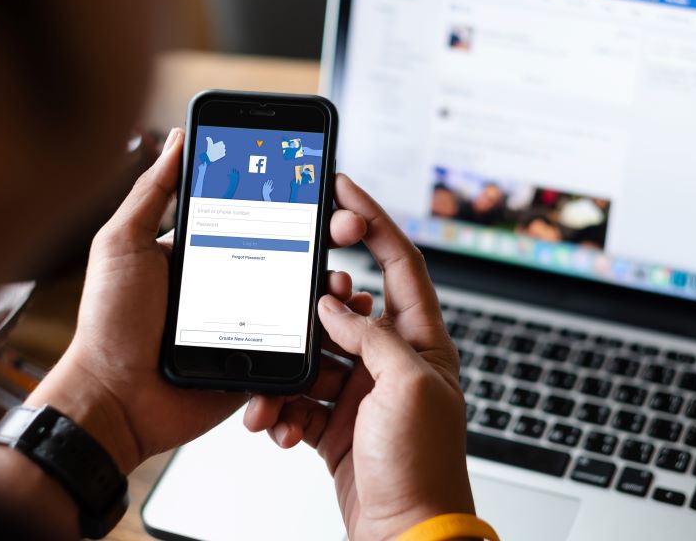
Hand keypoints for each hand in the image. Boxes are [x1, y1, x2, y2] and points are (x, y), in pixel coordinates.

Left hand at [27, 130, 368, 473]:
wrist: (114, 400)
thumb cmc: (109, 322)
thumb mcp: (123, 244)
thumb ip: (151, 192)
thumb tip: (177, 139)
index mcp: (202, 249)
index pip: (255, 213)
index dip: (290, 197)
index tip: (319, 181)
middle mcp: (230, 280)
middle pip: (290, 251)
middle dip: (325, 235)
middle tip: (346, 225)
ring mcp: (247, 320)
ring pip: (302, 296)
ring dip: (328, 284)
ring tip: (340, 279)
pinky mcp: (256, 357)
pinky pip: (296, 343)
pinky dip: (320, 333)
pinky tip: (337, 318)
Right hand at [245, 175, 473, 539]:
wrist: (404, 531)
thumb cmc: (423, 465)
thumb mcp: (407, 388)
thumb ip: (371, 336)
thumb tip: (336, 304)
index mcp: (421, 341)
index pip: (400, 264)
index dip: (373, 221)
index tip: (344, 189)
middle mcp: (390, 359)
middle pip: (344, 307)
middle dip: (311, 308)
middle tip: (291, 306)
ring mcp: (360, 389)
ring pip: (312, 356)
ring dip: (286, 373)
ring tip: (272, 396)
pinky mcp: (334, 419)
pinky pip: (299, 397)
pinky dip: (282, 409)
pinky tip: (277, 426)